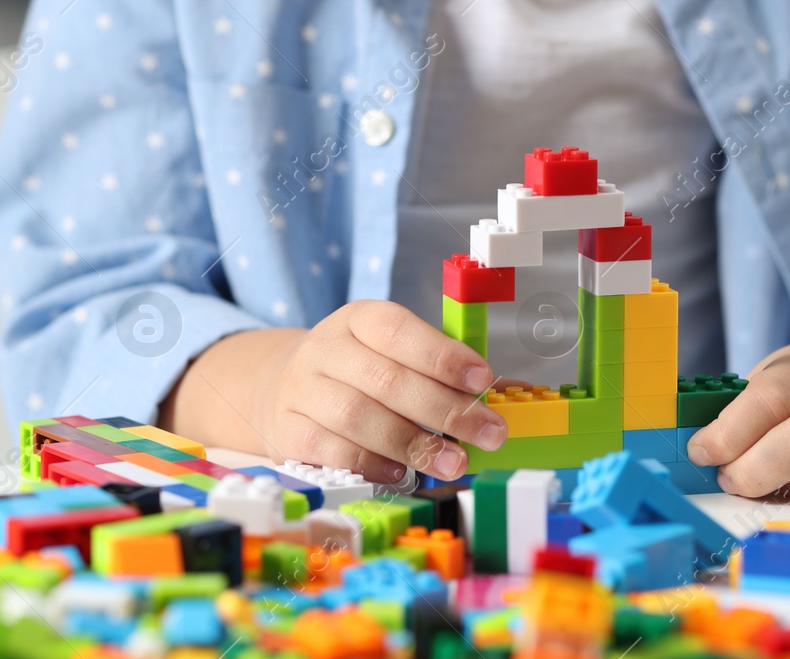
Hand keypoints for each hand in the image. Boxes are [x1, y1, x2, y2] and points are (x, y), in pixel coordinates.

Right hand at [253, 299, 507, 482]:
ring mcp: (302, 390)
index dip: (442, 355)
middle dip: (445, 410)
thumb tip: (509, 392)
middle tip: (488, 433)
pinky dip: (372, 463)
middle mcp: (325, 349)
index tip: (483, 379)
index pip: (398, 330)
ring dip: (414, 443)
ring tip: (455, 462)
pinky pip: (331, 451)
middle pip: (386, 379)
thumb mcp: (392, 352)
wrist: (280, 386)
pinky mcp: (288, 430)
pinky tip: (402, 471)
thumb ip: (442, 370)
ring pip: (358, 417)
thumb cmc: (358, 371)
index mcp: (358, 319)